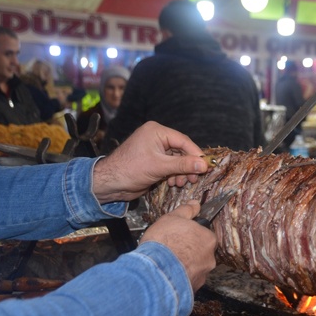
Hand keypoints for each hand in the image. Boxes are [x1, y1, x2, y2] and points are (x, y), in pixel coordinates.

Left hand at [92, 121, 207, 203]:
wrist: (109, 183)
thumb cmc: (129, 169)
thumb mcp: (159, 167)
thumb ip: (183, 165)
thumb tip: (204, 165)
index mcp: (157, 132)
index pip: (183, 141)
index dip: (195, 154)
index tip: (206, 166)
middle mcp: (156, 138)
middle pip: (181, 151)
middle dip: (188, 166)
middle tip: (195, 178)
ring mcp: (154, 150)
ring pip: (177, 160)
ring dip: (181, 173)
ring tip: (181, 183)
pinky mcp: (153, 162)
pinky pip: (170, 166)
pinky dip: (174, 175)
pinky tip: (173, 183)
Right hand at [140, 200, 216, 290]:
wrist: (154, 270)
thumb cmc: (164, 243)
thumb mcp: (172, 218)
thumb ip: (186, 210)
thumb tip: (195, 204)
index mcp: (208, 239)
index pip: (204, 234)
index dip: (191, 234)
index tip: (180, 236)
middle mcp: (210, 257)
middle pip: (201, 251)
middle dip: (189, 250)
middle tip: (173, 249)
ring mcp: (202, 274)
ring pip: (195, 267)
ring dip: (184, 265)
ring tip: (168, 262)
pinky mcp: (193, 288)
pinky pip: (187, 280)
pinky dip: (179, 277)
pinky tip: (168, 274)